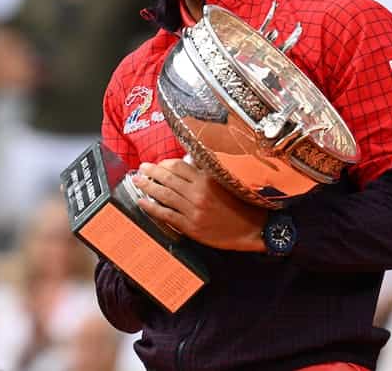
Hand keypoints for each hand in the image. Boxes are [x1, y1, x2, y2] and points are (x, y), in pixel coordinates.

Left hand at [132, 158, 265, 251]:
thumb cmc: (241, 205)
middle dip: (151, 171)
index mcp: (207, 180)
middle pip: (168, 178)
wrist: (253, 229)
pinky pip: (166, 214)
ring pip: (164, 195)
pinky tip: (142, 202)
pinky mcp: (191, 226)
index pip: (179, 166)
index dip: (165, 163)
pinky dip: (151, 207)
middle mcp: (199, 194)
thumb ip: (207, 173)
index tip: (158, 163)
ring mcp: (193, 211)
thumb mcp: (226, 182)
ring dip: (147, 186)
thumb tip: (188, 162)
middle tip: (141, 167)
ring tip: (137, 180)